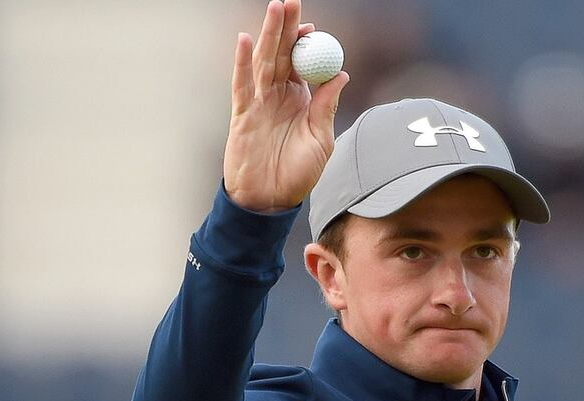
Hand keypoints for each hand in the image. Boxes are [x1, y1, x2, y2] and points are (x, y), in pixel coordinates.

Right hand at [224, 0, 349, 212]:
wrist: (271, 199)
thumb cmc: (299, 174)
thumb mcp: (321, 140)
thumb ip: (327, 107)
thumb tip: (341, 74)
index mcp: (302, 101)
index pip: (304, 64)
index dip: (307, 44)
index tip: (314, 27)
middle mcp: (279, 97)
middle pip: (283, 55)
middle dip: (287, 28)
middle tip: (292, 2)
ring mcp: (260, 103)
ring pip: (264, 62)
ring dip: (269, 35)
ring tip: (275, 9)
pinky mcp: (242, 114)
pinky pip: (242, 84)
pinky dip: (242, 62)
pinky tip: (245, 40)